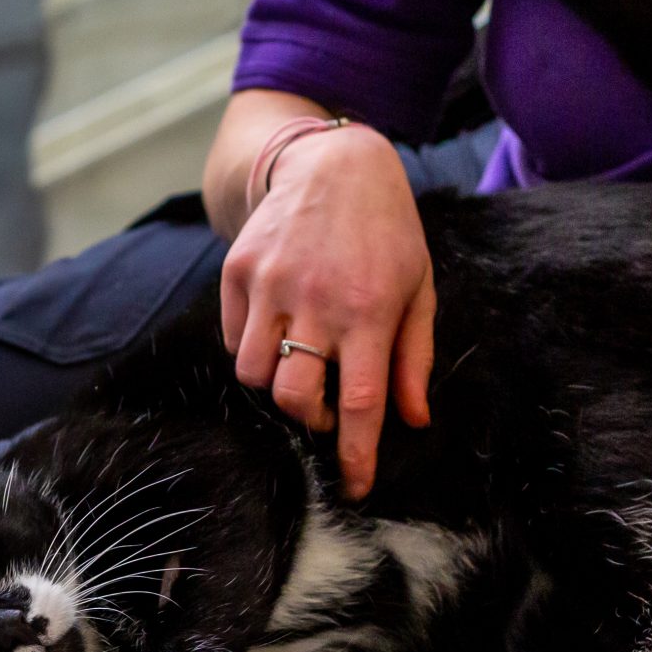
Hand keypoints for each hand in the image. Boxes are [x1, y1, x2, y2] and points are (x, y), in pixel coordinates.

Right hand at [220, 125, 433, 498]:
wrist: (333, 163)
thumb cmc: (386, 232)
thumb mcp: (418, 289)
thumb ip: (414, 358)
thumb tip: (414, 419)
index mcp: (369, 310)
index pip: (360, 403)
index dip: (357, 455)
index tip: (356, 488)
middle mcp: (315, 300)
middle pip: (293, 398)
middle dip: (309, 417)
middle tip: (325, 401)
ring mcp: (270, 283)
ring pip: (253, 374)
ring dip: (277, 383)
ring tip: (299, 359)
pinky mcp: (239, 270)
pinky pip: (233, 340)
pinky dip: (252, 349)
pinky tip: (277, 325)